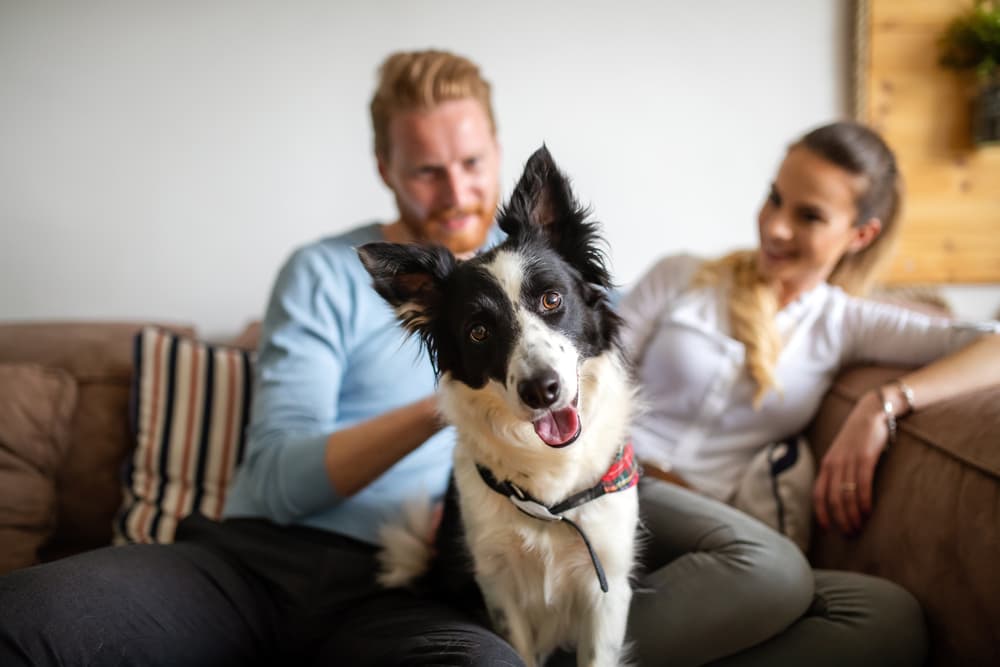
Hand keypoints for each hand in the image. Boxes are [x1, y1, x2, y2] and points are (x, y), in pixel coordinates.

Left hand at [812, 391, 888, 534]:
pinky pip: (862, 484)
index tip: (827, 530)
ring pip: (846, 494)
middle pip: (833, 498)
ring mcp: (848, 460)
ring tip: (859, 527)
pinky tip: (867, 512)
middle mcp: (834, 464)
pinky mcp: (865, 457)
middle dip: (840, 519)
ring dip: (852, 514)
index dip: (821, 513)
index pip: (818, 494)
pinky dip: (863, 501)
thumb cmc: (858, 438)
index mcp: (826, 465)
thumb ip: (839, 473)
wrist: (870, 413)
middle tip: (850, 534)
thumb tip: (840, 497)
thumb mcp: (842, 455)